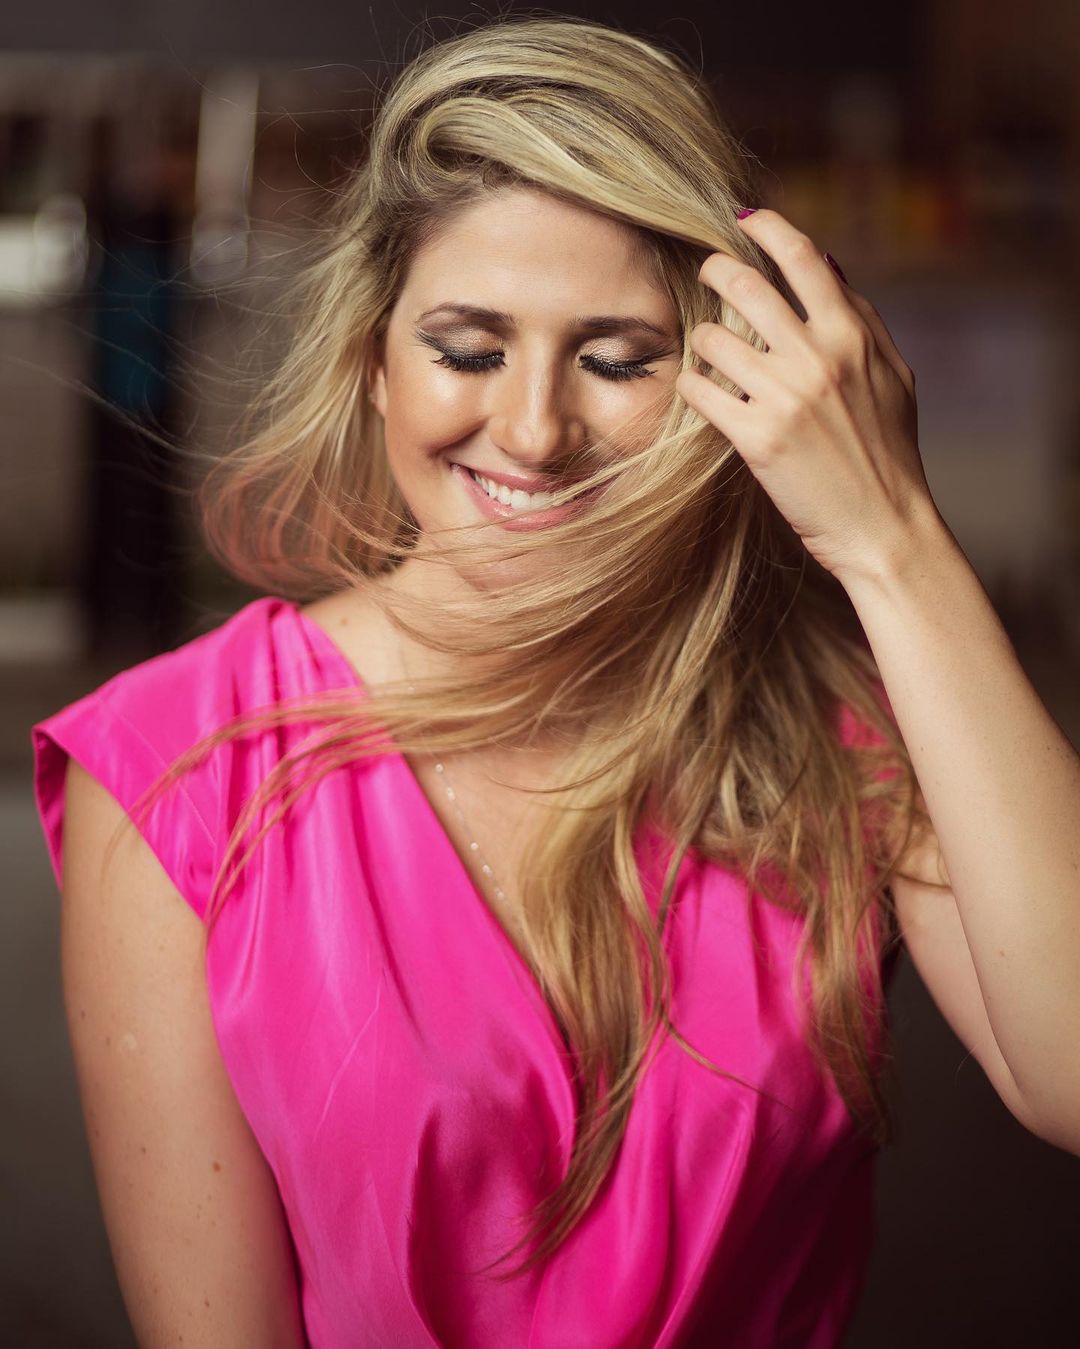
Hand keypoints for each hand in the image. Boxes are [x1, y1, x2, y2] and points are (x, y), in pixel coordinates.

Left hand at [674, 208, 937, 585]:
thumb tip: (826, 266)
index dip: (766, 227)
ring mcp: (785, 397)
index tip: (743, 218)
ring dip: (702, 341)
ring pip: (712, 339)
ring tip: (708, 354)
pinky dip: (692, 387)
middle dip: (714, 270)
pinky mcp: (756, 439)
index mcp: (852, 335)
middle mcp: (817, 357)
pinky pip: (700, 391)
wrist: (884, 525)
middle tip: (703, 272)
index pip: (802, 257)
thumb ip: (861, 319)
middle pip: (744, 285)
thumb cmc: (888, 452)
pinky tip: (700, 393)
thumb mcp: (893, 376)